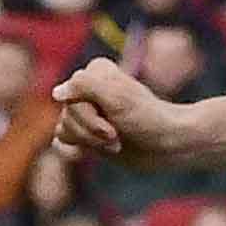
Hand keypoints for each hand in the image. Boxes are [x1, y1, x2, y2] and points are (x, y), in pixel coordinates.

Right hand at [52, 57, 182, 166]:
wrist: (168, 145)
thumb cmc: (147, 119)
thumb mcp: (119, 97)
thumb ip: (86, 85)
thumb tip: (57, 93)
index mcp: (96, 72)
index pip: (69, 96)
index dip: (89, 115)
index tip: (115, 121)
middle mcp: (88, 90)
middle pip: (66, 116)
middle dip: (91, 131)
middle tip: (117, 135)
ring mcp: (87, 113)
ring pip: (63, 131)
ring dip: (90, 142)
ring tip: (115, 143)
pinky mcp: (87, 133)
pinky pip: (60, 143)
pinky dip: (74, 151)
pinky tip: (89, 153)